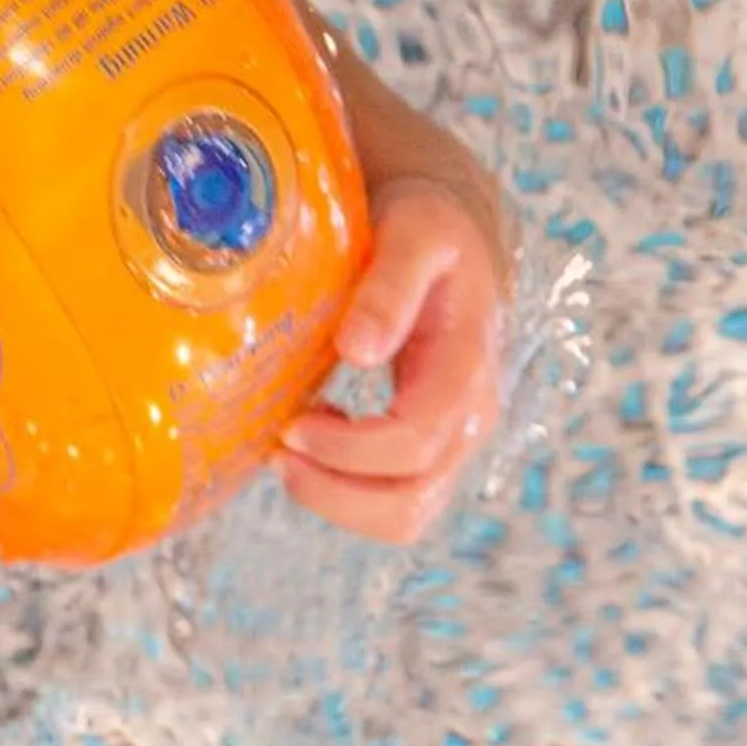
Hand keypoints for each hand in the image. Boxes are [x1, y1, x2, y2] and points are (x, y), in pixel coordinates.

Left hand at [278, 175, 508, 544]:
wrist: (449, 235)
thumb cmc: (425, 228)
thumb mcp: (413, 232)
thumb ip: (389, 286)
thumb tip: (358, 349)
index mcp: (466, 367)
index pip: (414, 441)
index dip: (347, 450)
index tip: (291, 426)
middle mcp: (470, 417)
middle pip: (411, 503)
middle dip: (334, 492)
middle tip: (277, 450)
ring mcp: (453, 440)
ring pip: (404, 517)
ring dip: (336, 500)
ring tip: (288, 450)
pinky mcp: (429, 447)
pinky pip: (392, 501)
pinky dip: (344, 490)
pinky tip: (312, 437)